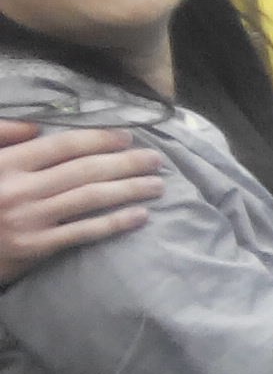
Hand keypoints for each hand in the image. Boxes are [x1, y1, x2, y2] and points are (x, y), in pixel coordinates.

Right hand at [0, 121, 163, 278]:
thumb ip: (1, 137)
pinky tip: (140, 215)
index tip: (127, 138)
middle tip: (156, 159)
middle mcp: (20, 189)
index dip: (99, 138)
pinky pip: (83, 232)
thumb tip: (36, 125)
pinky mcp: (35, 248)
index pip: (62, 145)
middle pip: (85, 171)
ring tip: (157, 184)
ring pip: (90, 199)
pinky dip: (115, 222)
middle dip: (126, 163)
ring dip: (129, 189)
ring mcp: (29, 220)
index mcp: (6, 164)